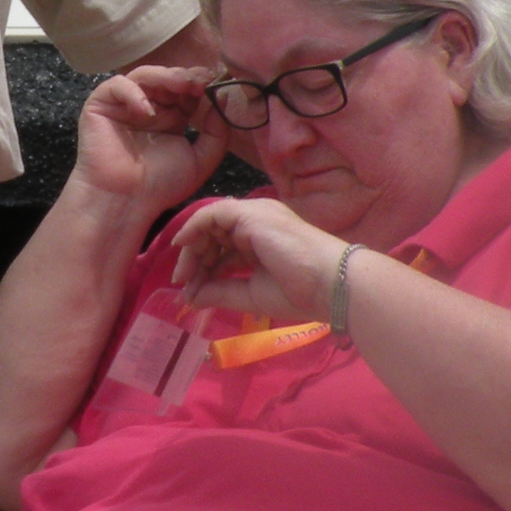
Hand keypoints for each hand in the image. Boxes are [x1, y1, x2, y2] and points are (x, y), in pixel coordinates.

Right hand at [71, 62, 226, 214]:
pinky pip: (116, 86)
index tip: (215, 82)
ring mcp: (125, 104)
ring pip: (144, 75)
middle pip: (167, 78)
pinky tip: (147, 110)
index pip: (187, 90)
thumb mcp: (200, 160)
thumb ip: (217, 133)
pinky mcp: (101, 105)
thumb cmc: (160, 186)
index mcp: (172, 117)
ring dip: (164, 76)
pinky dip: (132, 92)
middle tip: (200, 81)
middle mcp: (150, 107)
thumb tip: (223, 99)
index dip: (201, 83)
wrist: (126, 201)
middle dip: (185, 77)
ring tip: (180, 85)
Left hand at [170, 195, 348, 325]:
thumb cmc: (299, 292)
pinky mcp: (250, 214)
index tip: (190, 292)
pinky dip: (194, 227)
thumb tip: (190, 297)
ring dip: (192, 248)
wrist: (329, 284)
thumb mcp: (251, 294)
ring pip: (210, 224)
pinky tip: (183, 246)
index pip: (223, 248)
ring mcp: (254, 215)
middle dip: (194, 259)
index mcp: (261, 240)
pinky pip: (212, 213)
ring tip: (183, 275)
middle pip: (213, 235)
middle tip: (182, 283)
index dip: (204, 268)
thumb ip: (220, 291)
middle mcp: (256, 223)